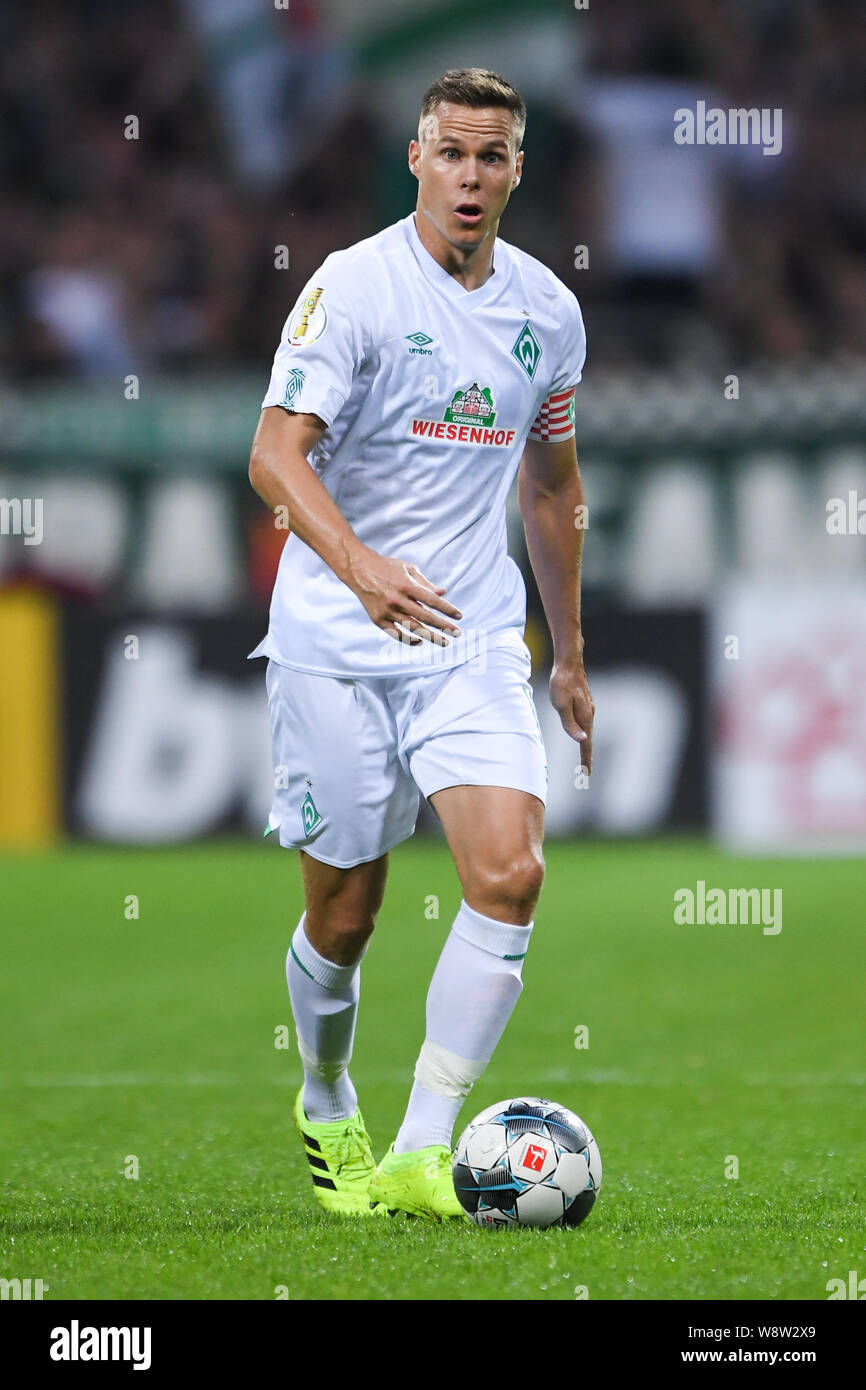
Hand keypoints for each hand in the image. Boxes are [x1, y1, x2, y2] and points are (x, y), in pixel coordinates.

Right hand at [346, 548, 462, 645]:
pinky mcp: (378, 620)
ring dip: (431, 636)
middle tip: (457, 634)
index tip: (459, 617)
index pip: (432, 600)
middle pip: (426, 617)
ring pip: (413, 628)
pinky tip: (420, 641)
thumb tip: (443, 593)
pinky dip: (409, 639)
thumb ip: (426, 583)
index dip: (447, 609)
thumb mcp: (408, 569)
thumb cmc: (387, 568)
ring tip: (445, 642)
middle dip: (444, 627)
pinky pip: (396, 634)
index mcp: (406, 585)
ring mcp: (387, 611)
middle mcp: (397, 600)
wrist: (358, 570)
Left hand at [549, 654, 593, 772]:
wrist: (568, 662)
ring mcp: (588, 708)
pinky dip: (583, 732)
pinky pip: (584, 722)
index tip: (587, 773)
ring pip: (587, 730)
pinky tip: (580, 734)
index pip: (586, 743)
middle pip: (588, 739)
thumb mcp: (561, 705)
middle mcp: (589, 714)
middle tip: (586, 771)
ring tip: (584, 757)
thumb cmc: (561, 683)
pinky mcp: (584, 702)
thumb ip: (570, 723)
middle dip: (587, 755)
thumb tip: (582, 739)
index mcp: (585, 717)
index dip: (586, 758)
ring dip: (586, 744)